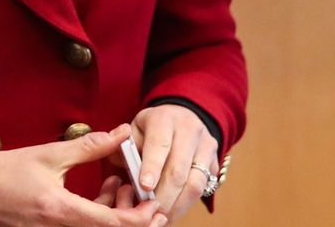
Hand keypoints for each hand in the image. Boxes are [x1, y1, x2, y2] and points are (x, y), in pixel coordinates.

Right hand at [0, 124, 168, 226]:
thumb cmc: (2, 173)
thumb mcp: (48, 154)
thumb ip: (88, 146)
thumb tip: (120, 133)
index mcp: (61, 211)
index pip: (112, 224)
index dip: (140, 218)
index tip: (155, 206)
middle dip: (132, 214)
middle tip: (141, 191)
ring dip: (115, 209)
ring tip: (117, 180)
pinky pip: (83, 224)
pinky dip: (98, 209)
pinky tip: (101, 187)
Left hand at [128, 105, 218, 222]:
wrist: (181, 119)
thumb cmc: (151, 129)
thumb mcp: (134, 130)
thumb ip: (125, 148)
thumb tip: (119, 162)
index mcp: (164, 118)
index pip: (159, 144)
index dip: (152, 167)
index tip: (144, 186)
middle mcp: (189, 129)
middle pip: (178, 169)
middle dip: (163, 194)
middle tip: (149, 210)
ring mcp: (206, 145)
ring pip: (195, 183)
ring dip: (177, 204)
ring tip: (162, 215)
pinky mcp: (215, 161)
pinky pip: (204, 188)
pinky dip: (187, 204)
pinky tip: (174, 211)